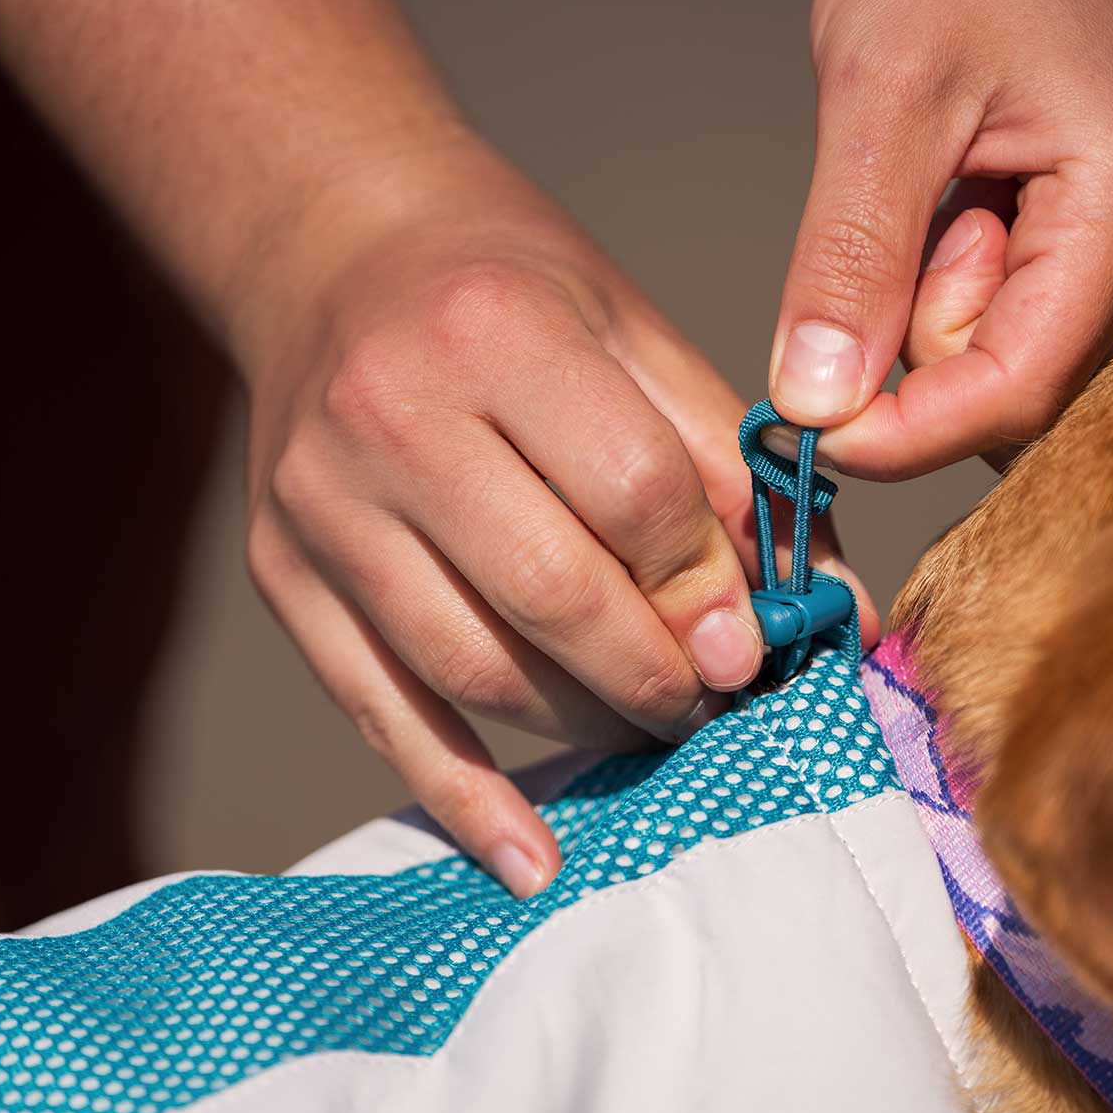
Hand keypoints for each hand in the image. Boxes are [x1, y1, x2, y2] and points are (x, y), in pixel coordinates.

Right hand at [239, 145, 873, 895]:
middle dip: (658, 673)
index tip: (757, 638)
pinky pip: (382, 712)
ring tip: (653, 727)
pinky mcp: (285, 575)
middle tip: (714, 699)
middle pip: (551, 594)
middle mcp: (391, 418)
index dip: (711, 584)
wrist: (329, 255)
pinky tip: (531, 858)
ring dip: (587, 726)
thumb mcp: (628, 327)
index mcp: (496, 332)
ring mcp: (322, 507)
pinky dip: (465, 797)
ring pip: (473, 668)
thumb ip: (724, 463)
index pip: (633, 493)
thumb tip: (827, 603)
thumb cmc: (504, 288)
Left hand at [770, 0, 1112, 477]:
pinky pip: (1020, 336)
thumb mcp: (881, 93)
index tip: (813, 426)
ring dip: (943, 323)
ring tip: (944, 199)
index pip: (1019, 392)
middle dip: (931, 352)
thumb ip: (852, 256)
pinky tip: (960, 213)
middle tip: (913, 225)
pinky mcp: (1109, 258)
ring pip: (1019, 379)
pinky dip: (958, 301)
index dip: (908, 432)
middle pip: (1025, 402)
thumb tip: (820, 402)